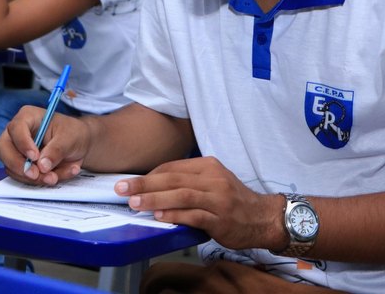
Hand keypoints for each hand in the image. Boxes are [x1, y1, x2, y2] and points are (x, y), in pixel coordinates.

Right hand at [0, 106, 90, 184]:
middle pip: (3, 149)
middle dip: (18, 165)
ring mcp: (16, 151)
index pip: (16, 128)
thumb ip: (57, 150)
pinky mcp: (21, 166)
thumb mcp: (70, 138)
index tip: (35, 157)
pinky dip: (39, 181)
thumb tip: (42, 166)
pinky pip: (23, 178)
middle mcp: (17, 133)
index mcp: (28, 117)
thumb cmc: (73, 133)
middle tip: (36, 175)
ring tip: (55, 177)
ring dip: (33, 177)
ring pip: (12, 168)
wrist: (78, 145)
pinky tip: (57, 176)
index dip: (23, 144)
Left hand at [115, 157, 282, 250]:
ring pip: (181, 195)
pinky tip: (159, 216)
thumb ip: (188, 182)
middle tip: (121, 188)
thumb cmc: (234, 201)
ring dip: (154, 199)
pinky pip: (194, 215)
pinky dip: (175, 215)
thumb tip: (154, 187)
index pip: (173, 167)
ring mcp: (218, 198)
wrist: (263, 217)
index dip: (149, 175)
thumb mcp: (213, 182)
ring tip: (134, 202)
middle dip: (144, 183)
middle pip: (173, 179)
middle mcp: (213, 179)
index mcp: (208, 166)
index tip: (130, 181)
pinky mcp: (220, 218)